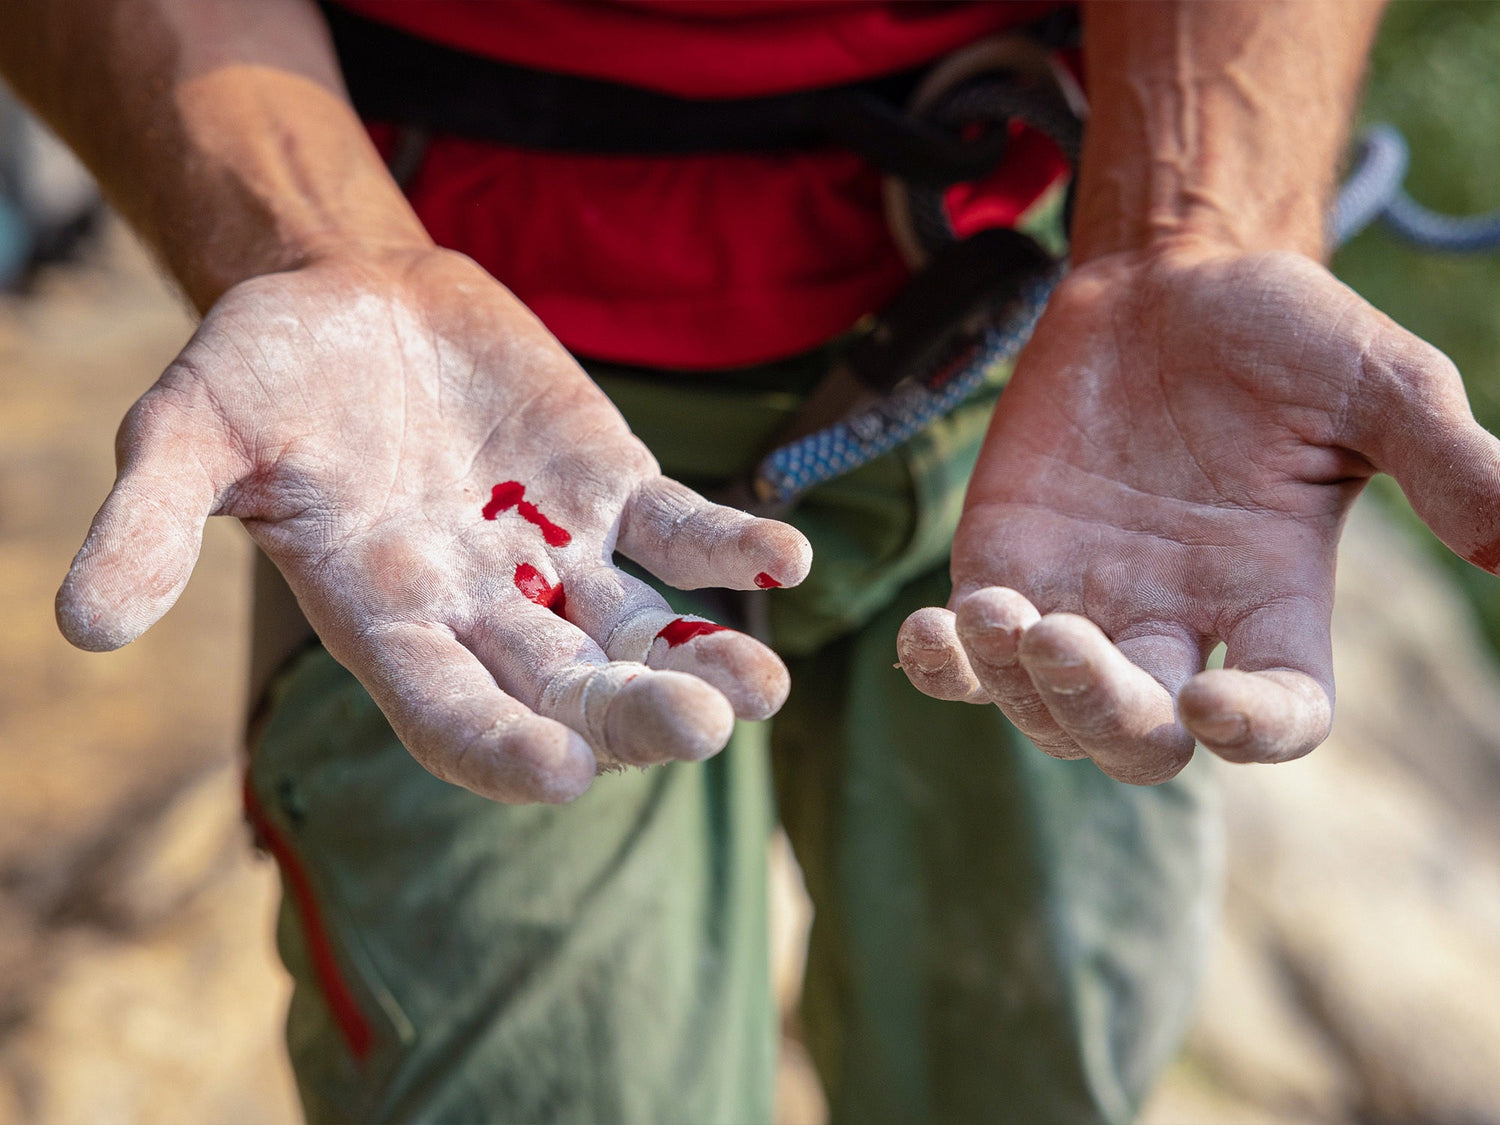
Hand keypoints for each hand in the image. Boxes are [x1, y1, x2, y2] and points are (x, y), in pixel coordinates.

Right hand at [56, 247, 809, 802]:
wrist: (349, 297)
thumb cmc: (262, 371)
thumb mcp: (190, 426)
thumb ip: (150, 518)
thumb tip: (83, 625)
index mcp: (385, 620)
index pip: (446, 714)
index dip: (499, 747)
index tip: (563, 775)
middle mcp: (481, 609)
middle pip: (565, 689)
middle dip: (630, 714)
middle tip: (706, 731)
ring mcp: (557, 556)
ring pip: (638, 631)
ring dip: (703, 658)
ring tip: (766, 686)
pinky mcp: (612, 491)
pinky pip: (681, 533)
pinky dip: (729, 548)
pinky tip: (783, 562)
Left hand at [899, 245, 1499, 782]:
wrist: (1165, 279)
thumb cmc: (1281, 330)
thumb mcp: (1377, 382)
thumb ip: (1444, 459)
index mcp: (1275, 601)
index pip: (1283, 714)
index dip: (1257, 735)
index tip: (1217, 708)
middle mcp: (1178, 623)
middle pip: (1142, 736)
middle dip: (1104, 715)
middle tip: (1069, 643)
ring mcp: (1085, 600)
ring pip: (1047, 709)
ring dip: (1018, 685)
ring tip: (998, 612)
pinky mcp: (1008, 565)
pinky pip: (968, 656)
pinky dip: (944, 663)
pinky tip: (931, 632)